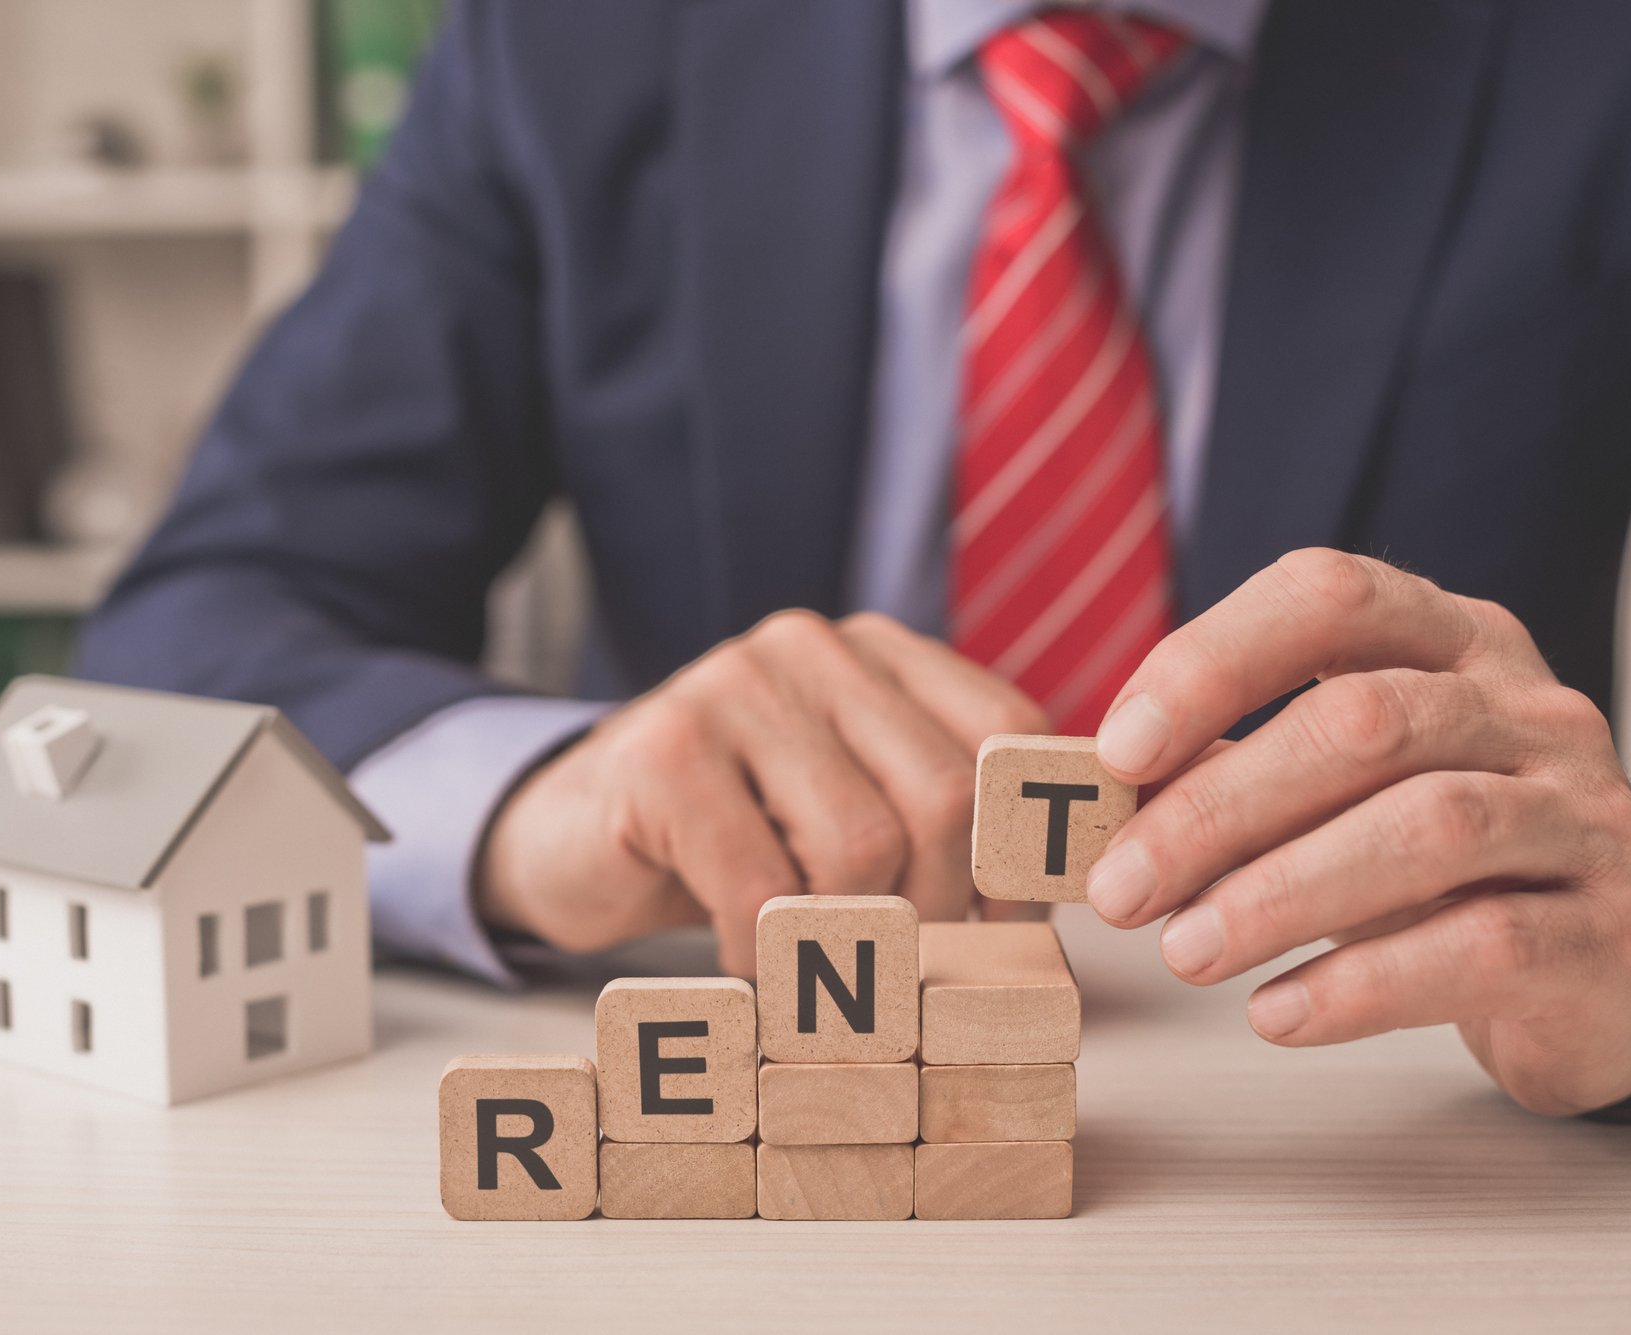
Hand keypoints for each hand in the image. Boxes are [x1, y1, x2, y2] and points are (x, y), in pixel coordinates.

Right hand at [477, 611, 1047, 974]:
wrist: (572, 838)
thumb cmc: (732, 842)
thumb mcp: (851, 812)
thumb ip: (940, 823)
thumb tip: (1057, 900)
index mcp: (879, 654)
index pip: (1006, 730)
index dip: (1020, 848)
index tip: (1005, 930)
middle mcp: (813, 648)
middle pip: (943, 795)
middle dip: (936, 910)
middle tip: (896, 971)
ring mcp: (731, 686)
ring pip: (860, 844)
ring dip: (847, 941)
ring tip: (811, 966)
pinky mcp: (663, 752)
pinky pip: (761, 888)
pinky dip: (766, 957)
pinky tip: (743, 962)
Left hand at [1087, 548, 1630, 1114]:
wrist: (1608, 962)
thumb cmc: (1443, 860)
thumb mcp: (1341, 793)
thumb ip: (1234, 775)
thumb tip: (1094, 800)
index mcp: (1449, 641)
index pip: (1326, 598)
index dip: (1209, 663)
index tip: (1115, 753)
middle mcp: (1527, 709)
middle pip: (1362, 723)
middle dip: (1218, 807)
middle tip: (1119, 889)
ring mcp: (1581, 816)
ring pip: (1428, 828)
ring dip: (1279, 894)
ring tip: (1183, 954)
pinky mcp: (1605, 935)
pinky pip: (1483, 947)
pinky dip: (1361, 985)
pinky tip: (1276, 1013)